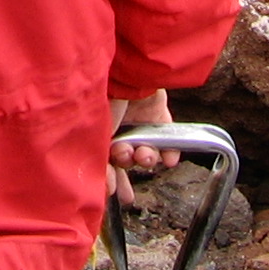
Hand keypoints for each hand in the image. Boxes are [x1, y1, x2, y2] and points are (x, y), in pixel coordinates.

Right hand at [107, 90, 177, 204]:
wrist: (127, 75)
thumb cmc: (105, 103)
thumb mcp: (99, 137)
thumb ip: (102, 162)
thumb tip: (107, 186)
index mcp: (100, 131)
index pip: (104, 161)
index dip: (109, 179)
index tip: (113, 191)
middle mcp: (119, 127)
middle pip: (125, 160)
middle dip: (127, 177)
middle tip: (129, 194)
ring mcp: (139, 121)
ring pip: (146, 150)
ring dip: (146, 159)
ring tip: (145, 157)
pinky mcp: (158, 114)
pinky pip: (167, 139)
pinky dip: (169, 151)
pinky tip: (169, 159)